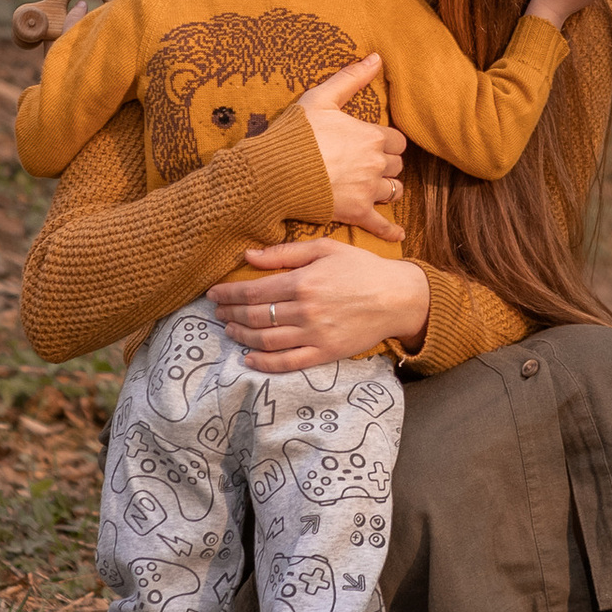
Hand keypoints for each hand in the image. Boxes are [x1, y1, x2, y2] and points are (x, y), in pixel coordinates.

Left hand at [212, 237, 429, 364]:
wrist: (398, 297)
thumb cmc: (362, 268)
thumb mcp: (326, 248)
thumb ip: (285, 252)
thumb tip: (249, 256)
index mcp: (303, 282)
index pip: (253, 291)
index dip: (228, 294)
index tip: (214, 294)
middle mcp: (305, 311)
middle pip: (254, 317)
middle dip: (230, 314)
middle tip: (218, 312)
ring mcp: (315, 335)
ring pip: (265, 341)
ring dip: (241, 337)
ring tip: (230, 331)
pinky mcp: (325, 353)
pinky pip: (287, 363)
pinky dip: (263, 363)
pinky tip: (249, 358)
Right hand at [294, 55, 405, 238]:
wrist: (275, 172)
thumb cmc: (296, 133)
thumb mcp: (321, 97)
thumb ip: (351, 78)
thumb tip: (377, 57)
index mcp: (373, 135)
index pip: (398, 140)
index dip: (388, 142)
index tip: (375, 143)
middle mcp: (376, 163)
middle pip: (397, 165)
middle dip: (387, 164)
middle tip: (371, 164)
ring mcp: (368, 190)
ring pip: (393, 191)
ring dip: (387, 189)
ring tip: (376, 188)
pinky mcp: (356, 212)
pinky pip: (381, 225)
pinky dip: (390, 231)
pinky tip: (398, 235)